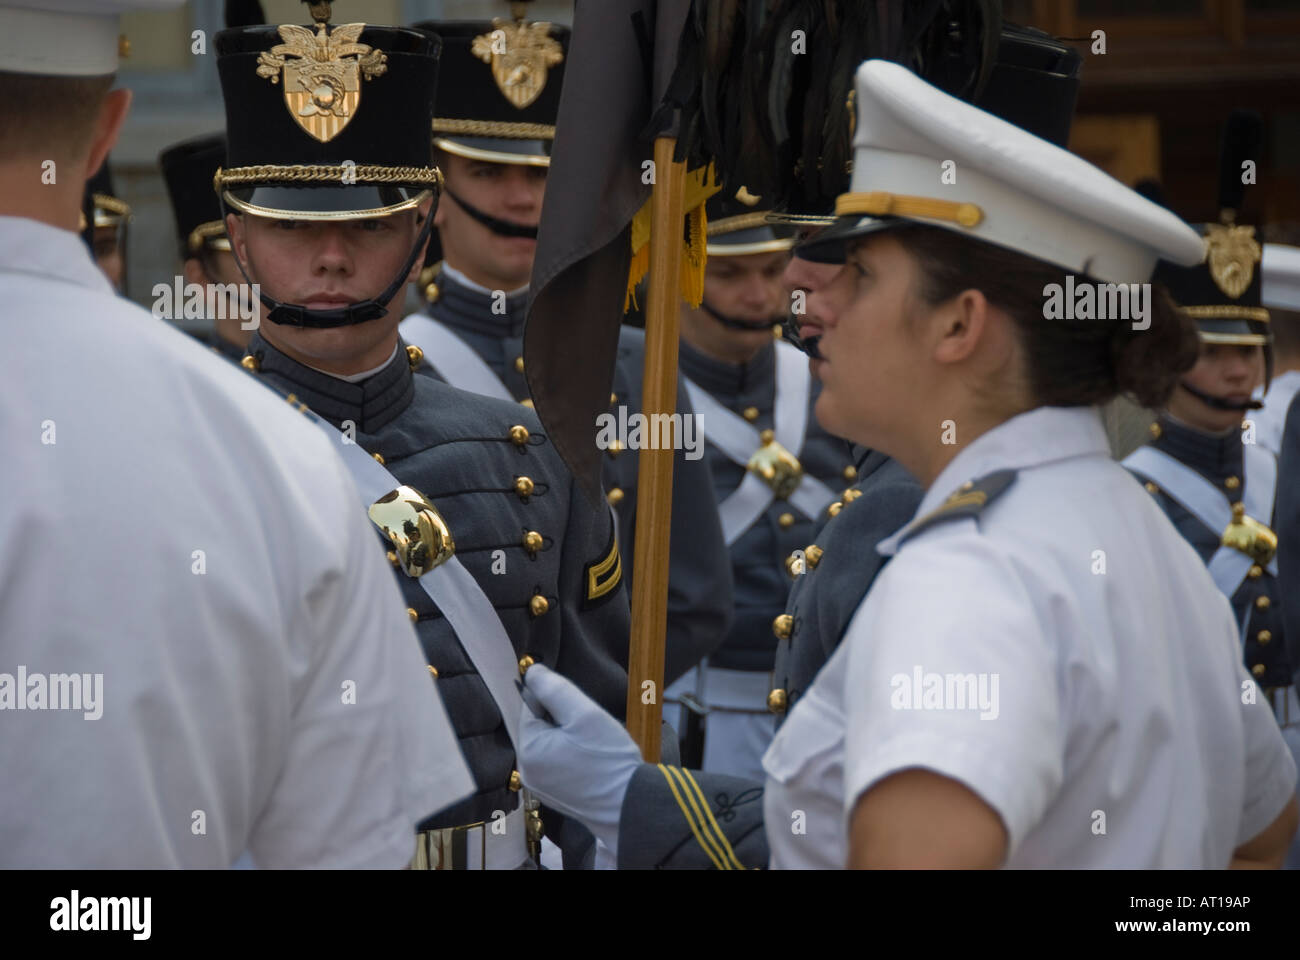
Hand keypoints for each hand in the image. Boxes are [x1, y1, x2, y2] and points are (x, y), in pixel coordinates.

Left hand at [517, 664, 643, 854]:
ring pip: (550, 745)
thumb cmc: (609, 759)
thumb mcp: (584, 715)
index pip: (531, 707)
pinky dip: (572, 756)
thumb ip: (554, 689)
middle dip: (562, 720)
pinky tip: (592, 760)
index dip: (555, 699)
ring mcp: (541, 787)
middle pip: (539, 727)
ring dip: (569, 737)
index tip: (580, 707)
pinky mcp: (556, 796)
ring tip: (594, 744)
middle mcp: (527, 771)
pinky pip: (557, 764)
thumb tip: (531, 670)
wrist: (630, 806)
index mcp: (528, 750)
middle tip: (590, 728)